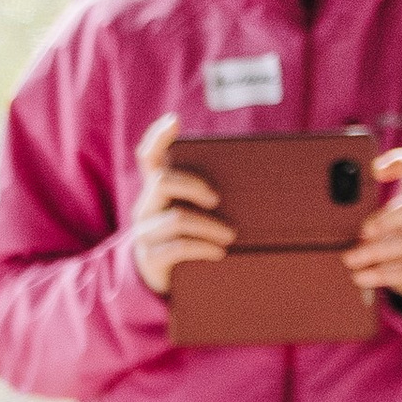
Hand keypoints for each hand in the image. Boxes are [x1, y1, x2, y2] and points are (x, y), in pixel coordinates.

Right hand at [127, 112, 232, 293]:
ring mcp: (145, 232)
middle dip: (193, 185)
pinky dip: (203, 247)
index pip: (149, 157)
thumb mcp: (190, 212)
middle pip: (162, 182)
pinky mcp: (151, 257)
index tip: (173, 121)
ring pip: (177, 219)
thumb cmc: (184, 238)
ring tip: (230, 236)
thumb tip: (255, 175)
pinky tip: (218, 253)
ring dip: (209, 226)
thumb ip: (204, 194)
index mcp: (155, 191)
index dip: (158, 137)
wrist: (157, 281)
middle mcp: (145, 207)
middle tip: (216, 198)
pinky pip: (178, 247)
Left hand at [348, 149, 401, 314]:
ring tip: (350, 259)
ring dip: (374, 252)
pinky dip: (380, 274)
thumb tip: (339, 225)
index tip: (374, 169)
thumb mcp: (394, 230)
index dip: (401, 161)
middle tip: (362, 231)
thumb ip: (376, 221)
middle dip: (387, 218)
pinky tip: (360, 277)